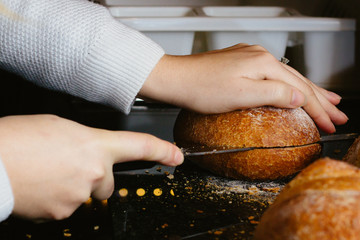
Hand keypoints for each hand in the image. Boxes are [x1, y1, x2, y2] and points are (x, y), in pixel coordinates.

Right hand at [0, 114, 182, 219]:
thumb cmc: (20, 139)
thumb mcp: (61, 128)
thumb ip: (85, 142)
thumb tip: (89, 153)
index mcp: (96, 145)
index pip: (140, 147)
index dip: (162, 152)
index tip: (176, 156)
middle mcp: (94, 173)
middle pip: (108, 183)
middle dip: (96, 178)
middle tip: (70, 167)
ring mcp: (79, 196)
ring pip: (85, 194)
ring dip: (72, 186)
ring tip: (48, 172)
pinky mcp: (63, 214)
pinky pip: (67, 206)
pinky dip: (57, 198)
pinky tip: (42, 185)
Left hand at [141, 44, 347, 132]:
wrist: (175, 78)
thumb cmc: (200, 88)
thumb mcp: (240, 95)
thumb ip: (274, 95)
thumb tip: (300, 98)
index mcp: (263, 64)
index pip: (299, 90)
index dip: (317, 109)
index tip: (330, 124)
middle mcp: (259, 56)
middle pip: (298, 80)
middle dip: (321, 99)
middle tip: (339, 113)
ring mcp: (249, 58)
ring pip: (287, 76)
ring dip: (307, 90)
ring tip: (326, 100)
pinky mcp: (240, 64)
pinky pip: (272, 75)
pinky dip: (286, 85)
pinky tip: (290, 88)